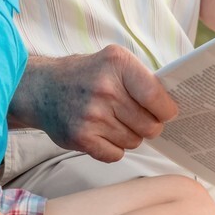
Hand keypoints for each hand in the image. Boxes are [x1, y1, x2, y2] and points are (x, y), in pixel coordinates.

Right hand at [7, 45, 177, 162]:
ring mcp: (92, 114)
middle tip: (138, 118)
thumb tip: (172, 105)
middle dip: (149, 125)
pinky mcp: (81, 137)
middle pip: (149, 125)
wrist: (42, 88)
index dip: (166, 110)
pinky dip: (114, 148)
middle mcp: (105, 88)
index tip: (166, 112)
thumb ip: (142, 79)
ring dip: (130, 135)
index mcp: (118, 64)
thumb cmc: (87, 75)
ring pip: (134, 141)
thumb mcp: (114, 61)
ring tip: (115, 121)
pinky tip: (103, 132)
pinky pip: (116, 154)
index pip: (156, 96)